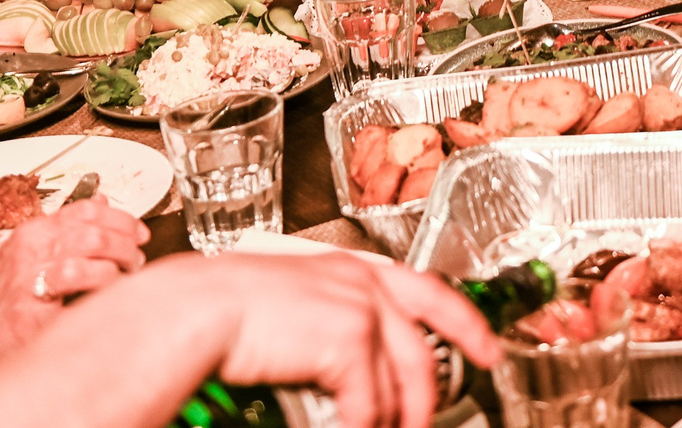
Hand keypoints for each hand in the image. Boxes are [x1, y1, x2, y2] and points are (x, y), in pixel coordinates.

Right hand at [0, 200, 150, 372]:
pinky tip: (104, 301)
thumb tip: (103, 204)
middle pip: (96, 230)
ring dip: (118, 267)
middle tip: (137, 260)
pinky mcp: (30, 311)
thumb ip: (63, 232)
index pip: (89, 209)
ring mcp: (30, 278)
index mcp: (33, 232)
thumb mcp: (25, 255)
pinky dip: (99, 292)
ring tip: (125, 279)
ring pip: (90, 253)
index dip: (123, 218)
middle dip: (127, 244)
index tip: (139, 233)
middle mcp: (32, 248)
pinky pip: (77, 290)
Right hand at [210, 253, 500, 427]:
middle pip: (426, 347)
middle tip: (426, 422)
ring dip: (393, 419)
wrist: (194, 311)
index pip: (430, 292)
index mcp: (351, 270)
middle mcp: (364, 282)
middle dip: (430, 397)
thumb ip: (325, 326)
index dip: (466, 323)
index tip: (487, 349)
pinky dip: (362, 427)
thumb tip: (342, 371)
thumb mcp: (290, 307)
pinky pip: (369, 402)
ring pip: (401, 382)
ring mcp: (362, 307)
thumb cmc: (220, 311)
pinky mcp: (350, 337)